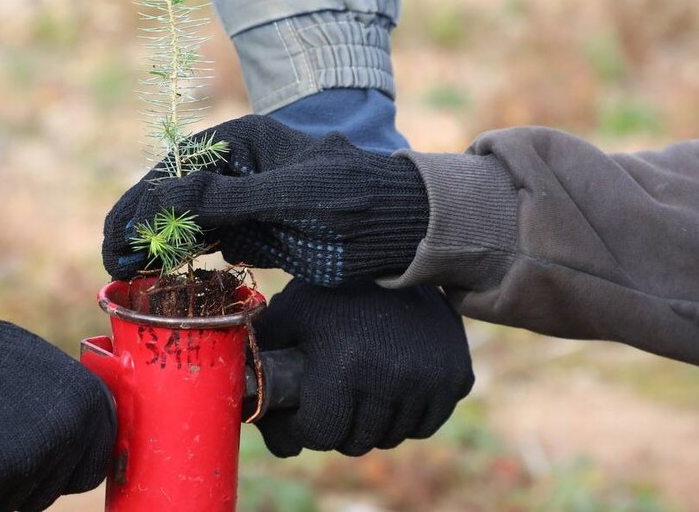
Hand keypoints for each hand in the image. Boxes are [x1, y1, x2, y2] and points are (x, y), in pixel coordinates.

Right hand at [0, 283, 114, 510]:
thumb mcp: (40, 372)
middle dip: (11, 478)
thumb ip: (64, 414)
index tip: (25, 456)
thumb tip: (72, 454)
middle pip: (44, 495)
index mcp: (89, 404)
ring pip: (5, 505)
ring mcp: (26, 458)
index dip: (53, 471)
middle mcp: (67, 432)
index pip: (88, 472)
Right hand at [102, 115, 428, 285]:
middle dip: (139, 225)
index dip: (141, 204)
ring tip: (126, 272)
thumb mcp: (295, 199)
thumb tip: (166, 201)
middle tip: (113, 262)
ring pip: (182, 219)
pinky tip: (161, 275)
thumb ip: (231, 199)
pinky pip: (204, 240)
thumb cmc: (357, 204)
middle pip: (171, 194)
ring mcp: (241, 198)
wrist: (403, 230)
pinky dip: (181, 256)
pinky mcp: (251, 229)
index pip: (174, 171)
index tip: (120, 239)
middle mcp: (234, 166)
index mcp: (242, 142)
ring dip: (154, 244)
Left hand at [252, 280, 472, 456]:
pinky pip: (422, 426)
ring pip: (388, 437)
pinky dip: (404, 418)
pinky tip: (388, 391)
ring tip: (355, 394)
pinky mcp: (456, 380)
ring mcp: (430, 383)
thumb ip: (262, 355)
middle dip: (331, 429)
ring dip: (368, 425)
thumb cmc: (336, 289)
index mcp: (345, 366)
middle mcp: (392, 379)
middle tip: (324, 404)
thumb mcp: (291, 314)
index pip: (318, 434)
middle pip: (352, 442)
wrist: (405, 256)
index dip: (297, 431)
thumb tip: (242, 399)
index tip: (292, 418)